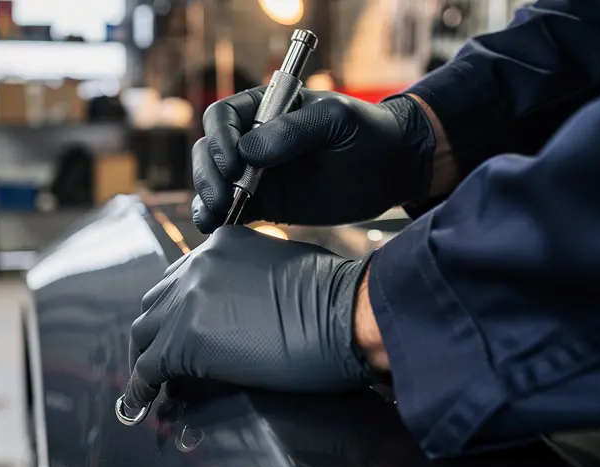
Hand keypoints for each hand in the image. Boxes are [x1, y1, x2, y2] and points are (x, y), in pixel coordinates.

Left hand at [123, 226, 376, 412]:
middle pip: (157, 301)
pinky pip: (149, 368)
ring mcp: (187, 302)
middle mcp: (197, 266)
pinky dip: (140, 389)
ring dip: (145, 357)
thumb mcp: (285, 269)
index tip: (178, 326)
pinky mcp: (185, 341)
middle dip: (157, 329)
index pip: (182, 277)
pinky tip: (140, 406)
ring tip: (150, 383)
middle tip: (161, 356)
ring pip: (144, 332)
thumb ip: (252, 280)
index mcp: (221, 245)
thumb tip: (246, 309)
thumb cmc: (338, 296)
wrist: (347, 315)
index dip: (178, 306)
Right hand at [191, 88, 435, 232]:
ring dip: (207, 196)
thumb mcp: (337, 121)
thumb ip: (295, 130)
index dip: (220, 138)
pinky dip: (216, 217)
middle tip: (224, 194)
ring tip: (216, 213)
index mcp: (267, 108)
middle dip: (209, 173)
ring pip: (214, 181)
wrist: (391, 170)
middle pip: (211, 151)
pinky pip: (230, 209)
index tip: (233, 161)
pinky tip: (214, 225)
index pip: (224, 116)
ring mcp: (256, 173)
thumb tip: (250, 150)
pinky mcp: (265, 203)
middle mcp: (254, 139)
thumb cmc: (368, 133)